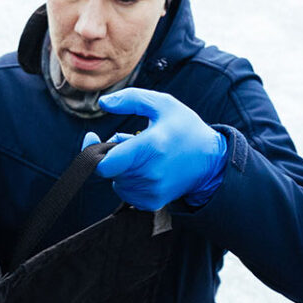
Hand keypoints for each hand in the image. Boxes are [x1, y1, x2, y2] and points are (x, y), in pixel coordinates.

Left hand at [86, 88, 227, 209]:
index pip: (105, 165)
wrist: (211, 160)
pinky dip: (130, 181)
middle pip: (110, 169)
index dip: (91, 152)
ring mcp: (151, 191)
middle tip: (131, 141)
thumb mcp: (162, 104)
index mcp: (150, 147)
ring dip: (122, 168)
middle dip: (114, 154)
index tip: (91, 138)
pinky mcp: (152, 202)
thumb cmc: (185, 128)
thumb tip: (102, 103)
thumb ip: (130, 99)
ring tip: (143, 154)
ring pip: (117, 181)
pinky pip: (126, 193)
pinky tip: (147, 169)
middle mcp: (149, 173)